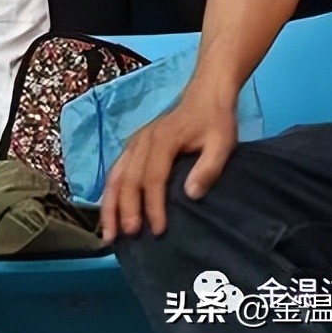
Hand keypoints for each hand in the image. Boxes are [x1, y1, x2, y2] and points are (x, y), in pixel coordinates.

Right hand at [101, 95, 237, 241]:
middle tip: (129, 236)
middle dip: (125, 210)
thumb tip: (190, 195)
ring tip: (108, 233)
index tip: (159, 230)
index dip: (153, 205)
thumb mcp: (223, 143)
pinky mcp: (132, 147)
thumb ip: (208, 168)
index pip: (152, 178)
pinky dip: (109, 194)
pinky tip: (109, 211)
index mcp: (163, 141)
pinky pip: (115, 172)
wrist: (204, 96)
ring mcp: (134, 144)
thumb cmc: (215, 122)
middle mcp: (142, 142)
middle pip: (127, 179)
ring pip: (115, 177)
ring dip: (109, 205)